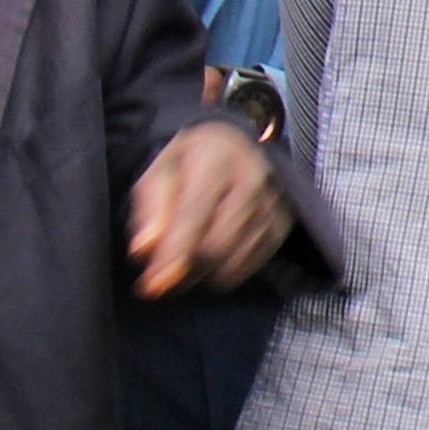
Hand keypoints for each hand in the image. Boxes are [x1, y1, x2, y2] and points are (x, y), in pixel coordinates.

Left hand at [124, 119, 290, 297]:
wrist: (233, 145)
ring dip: (206, 272)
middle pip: (218, 242)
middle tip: (164, 276)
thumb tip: (144, 250)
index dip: (174, 252)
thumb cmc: (188, 165)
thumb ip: (150, 213)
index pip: (194, 212)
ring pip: (237, 256)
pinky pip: (256, 261)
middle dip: (186, 268)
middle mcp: (252, 175)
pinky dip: (230, 270)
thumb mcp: (158, 176)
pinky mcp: (284, 220)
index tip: (153, 284)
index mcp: (214, 157)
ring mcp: (273, 199)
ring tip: (188, 262)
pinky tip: (215, 259)